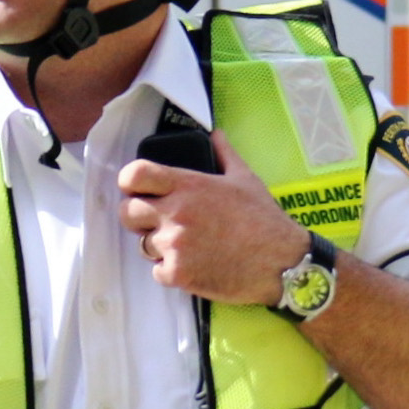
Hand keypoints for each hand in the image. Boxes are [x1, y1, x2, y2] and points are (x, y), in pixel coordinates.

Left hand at [118, 129, 308, 303]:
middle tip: (159, 222)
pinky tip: (194, 265)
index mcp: (187, 185)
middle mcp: (175, 213)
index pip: (134, 175)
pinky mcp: (178, 274)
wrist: (280, 262)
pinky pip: (157, 272)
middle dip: (139, 218)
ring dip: (158, 246)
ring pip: (142, 245)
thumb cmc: (264, 220)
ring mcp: (174, 245)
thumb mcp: (245, 178)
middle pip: (127, 213)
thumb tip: (216, 134)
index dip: (130, 183)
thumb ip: (224, 154)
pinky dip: (171, 271)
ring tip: (186, 246)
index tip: (137, 190)